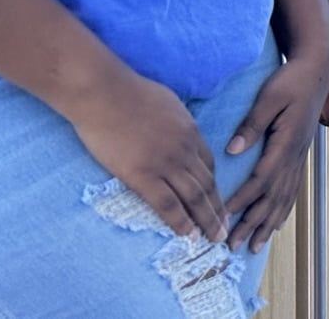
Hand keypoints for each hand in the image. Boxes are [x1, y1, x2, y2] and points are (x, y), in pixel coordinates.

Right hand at [64, 69, 225, 240]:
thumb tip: (175, 128)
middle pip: (207, 183)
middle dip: (218, 208)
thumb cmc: (128, 91)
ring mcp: (166, 163)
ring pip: (194, 197)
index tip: (216, 200)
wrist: (103, 93)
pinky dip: (179, 221)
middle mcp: (184, 149)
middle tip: (224, 228)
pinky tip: (187, 234)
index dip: (213, 185)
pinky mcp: (143, 175)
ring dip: (206, 219)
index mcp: (190, 130)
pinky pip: (167, 204)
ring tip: (212, 237)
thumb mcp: (167, 101)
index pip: (208, 164)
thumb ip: (175, 120)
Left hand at [221, 43, 328, 251]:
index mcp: (286, 143)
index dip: (242, 200)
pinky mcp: (299, 155)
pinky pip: (291, 190)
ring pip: (284, 199)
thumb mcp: (269, 97)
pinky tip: (275, 224)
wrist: (316, 71)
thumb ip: (252, 124)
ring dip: (268, 224)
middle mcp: (294, 156)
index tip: (223, 216)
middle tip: (232, 245)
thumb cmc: (290, 80)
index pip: (261, 179)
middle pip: (272, 198)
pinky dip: (283, 211)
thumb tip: (232, 150)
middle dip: (252, 223)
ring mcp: (299, 158)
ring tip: (254, 246)